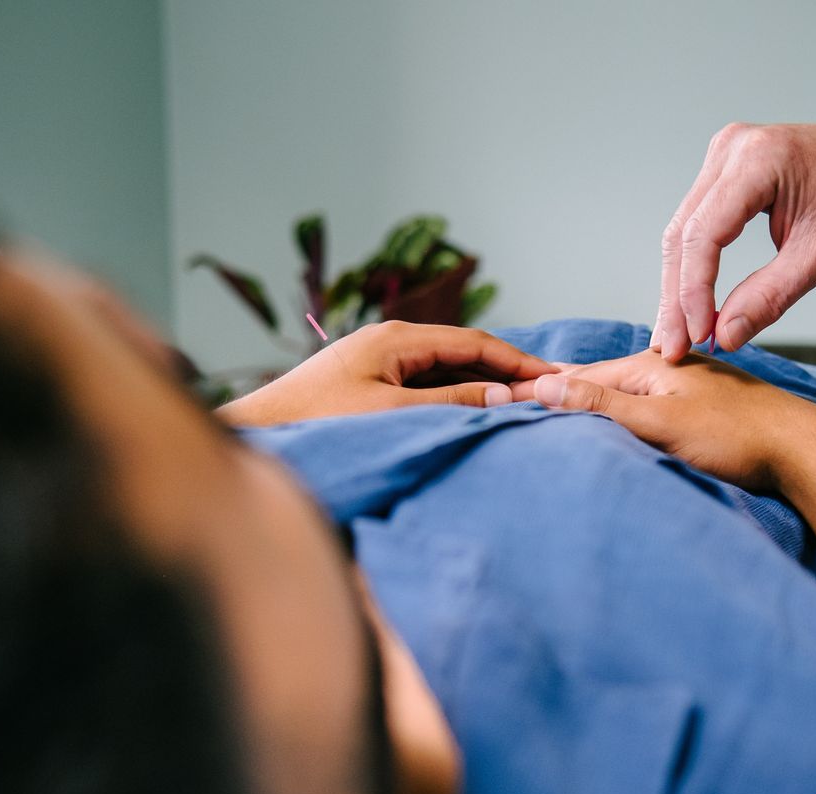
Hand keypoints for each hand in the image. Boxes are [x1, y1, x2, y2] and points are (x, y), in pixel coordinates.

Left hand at [220, 321, 556, 426]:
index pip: (474, 342)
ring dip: (484, 385)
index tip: (554, 378)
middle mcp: (391, 341)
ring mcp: (380, 359)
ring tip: (523, 404)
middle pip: (464, 351)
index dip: (517, 360)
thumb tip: (505, 396)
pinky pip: (427, 382)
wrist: (261, 432)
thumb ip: (451, 404)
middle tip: (549, 392)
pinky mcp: (371, 380)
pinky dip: (457, 395)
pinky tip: (476, 413)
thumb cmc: (319, 421)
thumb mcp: (392, 413)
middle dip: (507, 371)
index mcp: (397, 339)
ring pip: (447, 368)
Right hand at [510, 350, 815, 491]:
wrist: (805, 452)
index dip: (540, 390)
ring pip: (620, 397)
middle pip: (597, 383)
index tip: (501, 402)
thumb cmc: (741, 438)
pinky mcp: (698, 410)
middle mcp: (666, 366)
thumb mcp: (662, 422)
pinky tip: (611, 431)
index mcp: (652, 361)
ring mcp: (683, 387)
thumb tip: (542, 386)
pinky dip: (618, 419)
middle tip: (512, 410)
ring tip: (550, 420)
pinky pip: (643, 411)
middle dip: (559, 396)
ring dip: (588, 409)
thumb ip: (603, 405)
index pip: (578, 375)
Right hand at [656, 118, 815, 362]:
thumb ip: (769, 296)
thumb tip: (724, 336)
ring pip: (682, 232)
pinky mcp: (724, 169)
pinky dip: (693, 266)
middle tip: (672, 347)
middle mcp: (730, 150)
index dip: (695, 292)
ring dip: (678, 287)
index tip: (698, 337)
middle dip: (676, 298)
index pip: (704, 235)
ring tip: (676, 334)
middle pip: (683, 235)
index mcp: (757, 161)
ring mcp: (723, 155)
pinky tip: (691, 303)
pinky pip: (696, 223)